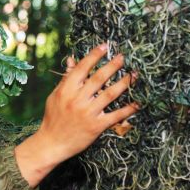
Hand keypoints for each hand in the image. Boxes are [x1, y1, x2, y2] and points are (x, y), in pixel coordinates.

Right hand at [14, 44, 138, 187]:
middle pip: (99, 78)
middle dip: (112, 66)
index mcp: (66, 90)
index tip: (104, 46)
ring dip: (124, 83)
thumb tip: (72, 59)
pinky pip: (115, 116)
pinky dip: (127, 109)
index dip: (94, 56)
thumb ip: (66, 78)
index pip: (82, 68)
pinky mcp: (96, 126)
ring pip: (109, 94)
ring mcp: (88, 113)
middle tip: (123, 57)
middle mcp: (77, 99)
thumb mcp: (55, 96)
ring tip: (133, 74)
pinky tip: (137, 103)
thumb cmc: (53, 118)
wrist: (52, 143)